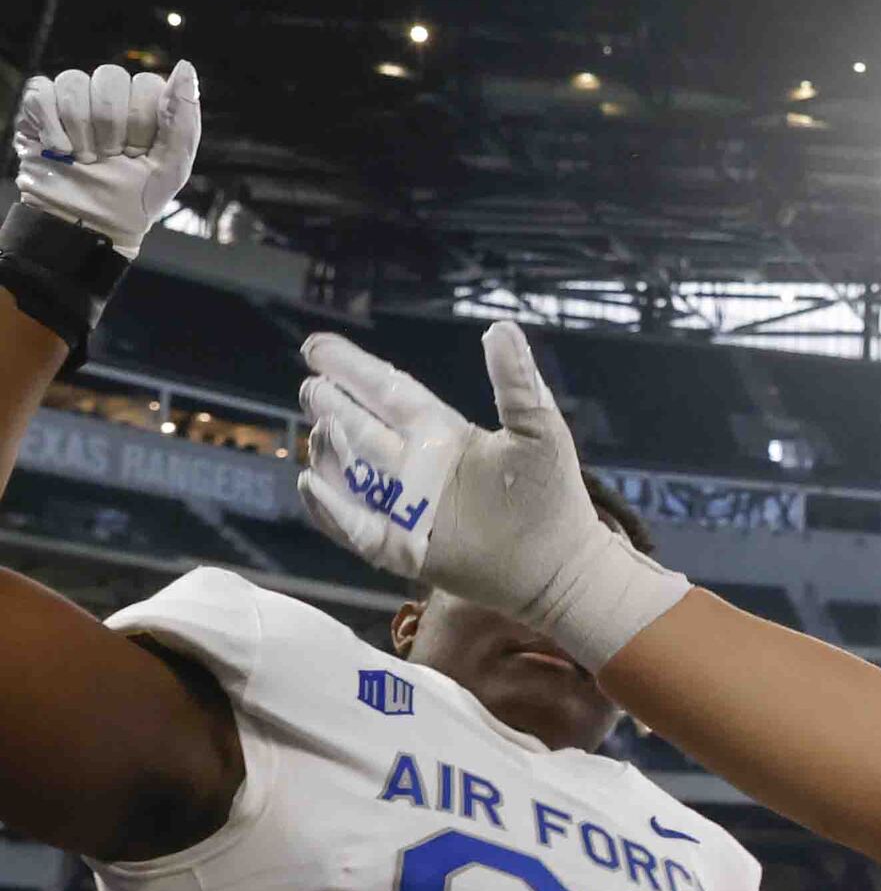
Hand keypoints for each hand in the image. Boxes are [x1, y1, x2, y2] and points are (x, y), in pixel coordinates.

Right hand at [14, 62, 199, 256]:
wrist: (91, 225)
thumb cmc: (136, 196)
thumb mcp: (173, 164)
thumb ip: (183, 117)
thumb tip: (186, 66)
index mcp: (145, 104)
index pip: (146, 82)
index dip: (141, 120)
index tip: (137, 153)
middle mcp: (109, 97)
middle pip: (110, 77)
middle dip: (112, 125)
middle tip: (110, 156)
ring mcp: (72, 101)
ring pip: (74, 81)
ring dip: (81, 127)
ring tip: (86, 157)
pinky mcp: (37, 111)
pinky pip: (41, 91)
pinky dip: (50, 122)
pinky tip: (59, 148)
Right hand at [294, 322, 686, 666]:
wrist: (560, 563)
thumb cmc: (553, 494)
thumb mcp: (539, 429)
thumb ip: (516, 381)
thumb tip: (500, 327)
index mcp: (442, 431)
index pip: (387, 390)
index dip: (352, 367)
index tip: (316, 346)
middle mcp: (415, 464)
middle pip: (360, 426)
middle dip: (332, 404)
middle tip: (311, 385)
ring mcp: (403, 505)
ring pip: (349, 471)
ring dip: (329, 451)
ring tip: (321, 427)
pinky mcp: (399, 547)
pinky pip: (353, 525)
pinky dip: (330, 508)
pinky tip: (312, 483)